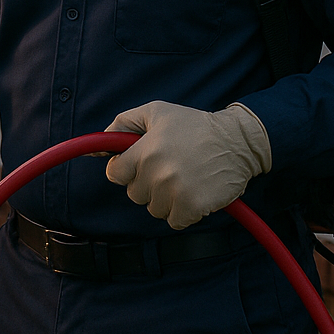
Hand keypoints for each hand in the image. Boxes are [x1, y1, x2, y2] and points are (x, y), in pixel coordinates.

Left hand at [104, 101, 271, 229]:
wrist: (237, 141)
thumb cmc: (193, 125)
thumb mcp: (155, 112)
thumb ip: (121, 125)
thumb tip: (96, 149)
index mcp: (145, 150)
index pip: (114, 174)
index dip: (125, 169)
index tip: (139, 163)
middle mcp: (158, 172)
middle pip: (134, 194)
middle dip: (147, 183)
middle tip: (169, 166)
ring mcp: (175, 192)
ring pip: (154, 209)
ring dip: (165, 198)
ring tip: (184, 177)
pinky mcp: (193, 208)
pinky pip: (174, 221)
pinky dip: (183, 212)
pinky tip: (194, 191)